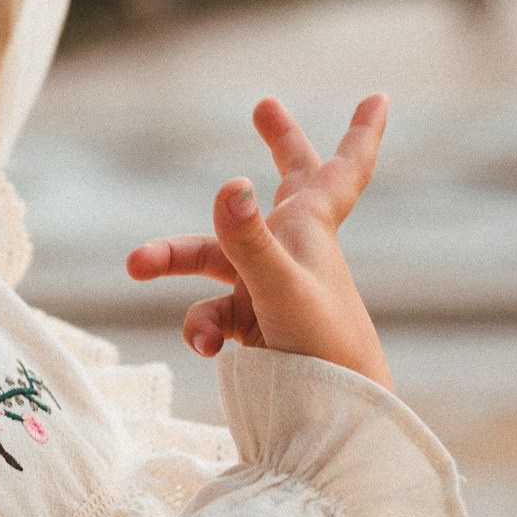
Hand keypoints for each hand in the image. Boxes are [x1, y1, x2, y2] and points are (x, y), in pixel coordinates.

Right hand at [124, 95, 393, 388]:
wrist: (335, 420)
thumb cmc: (322, 348)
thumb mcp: (278, 288)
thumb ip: (248, 239)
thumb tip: (228, 184)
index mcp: (311, 229)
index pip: (342, 169)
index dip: (360, 132)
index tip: (379, 96)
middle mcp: (292, 249)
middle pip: (287, 184)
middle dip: (278, 144)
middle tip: (264, 107)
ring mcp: (268, 284)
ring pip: (214, 254)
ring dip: (172, 257)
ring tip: (137, 265)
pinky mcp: (251, 321)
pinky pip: (210, 309)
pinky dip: (199, 326)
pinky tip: (207, 348)